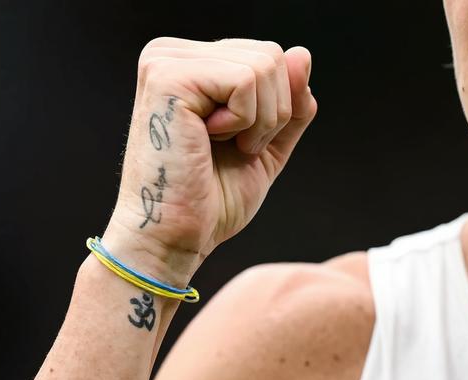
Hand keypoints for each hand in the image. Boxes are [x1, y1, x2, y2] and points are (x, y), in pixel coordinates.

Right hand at [101, 38, 316, 282]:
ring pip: (264, 65)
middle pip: (270, 54)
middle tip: (232, 148)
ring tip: (220, 146)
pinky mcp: (168, 77)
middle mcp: (172, 53)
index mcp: (190, 63)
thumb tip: (302, 54)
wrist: (174, 238)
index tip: (237, 143)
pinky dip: (244, 122)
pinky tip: (208, 141)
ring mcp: (165, 60)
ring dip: (259, 121)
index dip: (274, 108)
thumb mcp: (267, 143)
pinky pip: (246, 81)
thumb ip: (290, 101)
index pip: (268, 55)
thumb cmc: (211, 200)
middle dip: (271, 114)